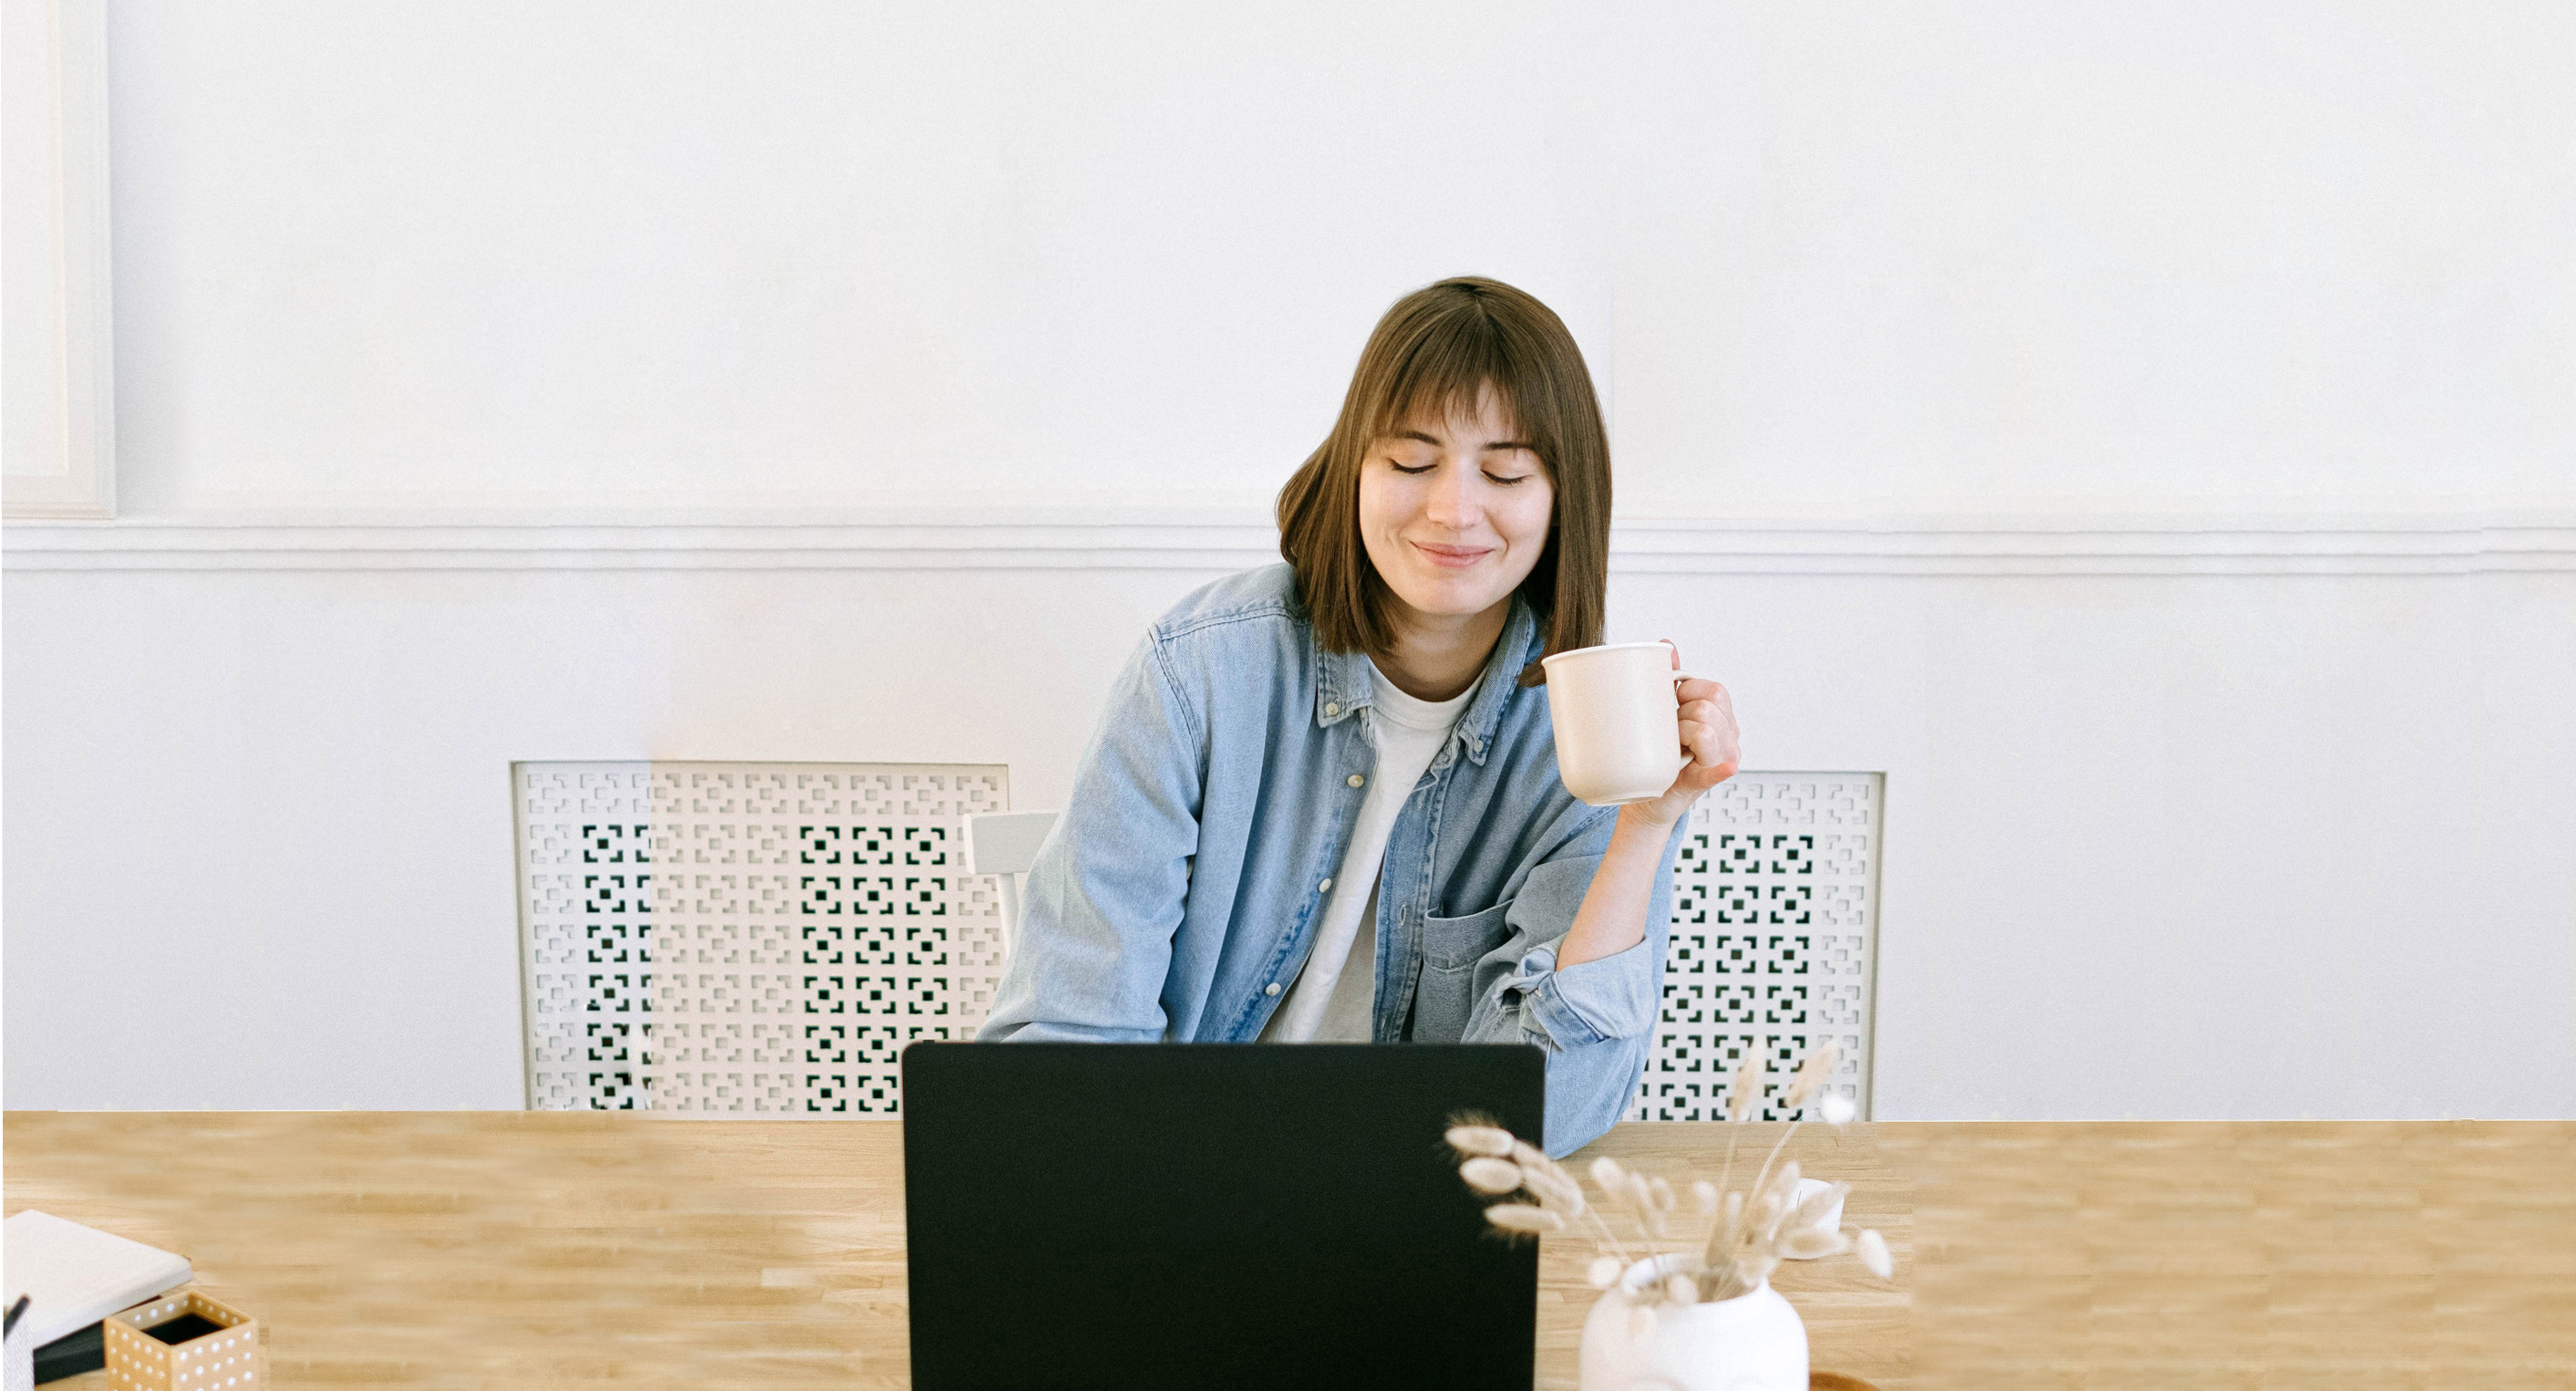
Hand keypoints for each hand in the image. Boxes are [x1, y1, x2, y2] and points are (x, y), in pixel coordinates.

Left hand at [1622, 640, 1738, 829]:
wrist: (1647, 795)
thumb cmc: (1660, 752)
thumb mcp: (1666, 712)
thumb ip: (1670, 679)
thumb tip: (1667, 644)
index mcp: (1723, 718)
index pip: (1715, 690)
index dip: (1688, 692)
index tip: (1674, 704)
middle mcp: (1730, 737)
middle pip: (1709, 707)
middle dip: (1683, 713)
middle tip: (1671, 730)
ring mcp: (1723, 759)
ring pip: (1705, 729)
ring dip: (1681, 734)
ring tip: (1672, 746)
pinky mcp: (1706, 780)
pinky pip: (1719, 769)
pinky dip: (1721, 767)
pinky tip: (1726, 766)